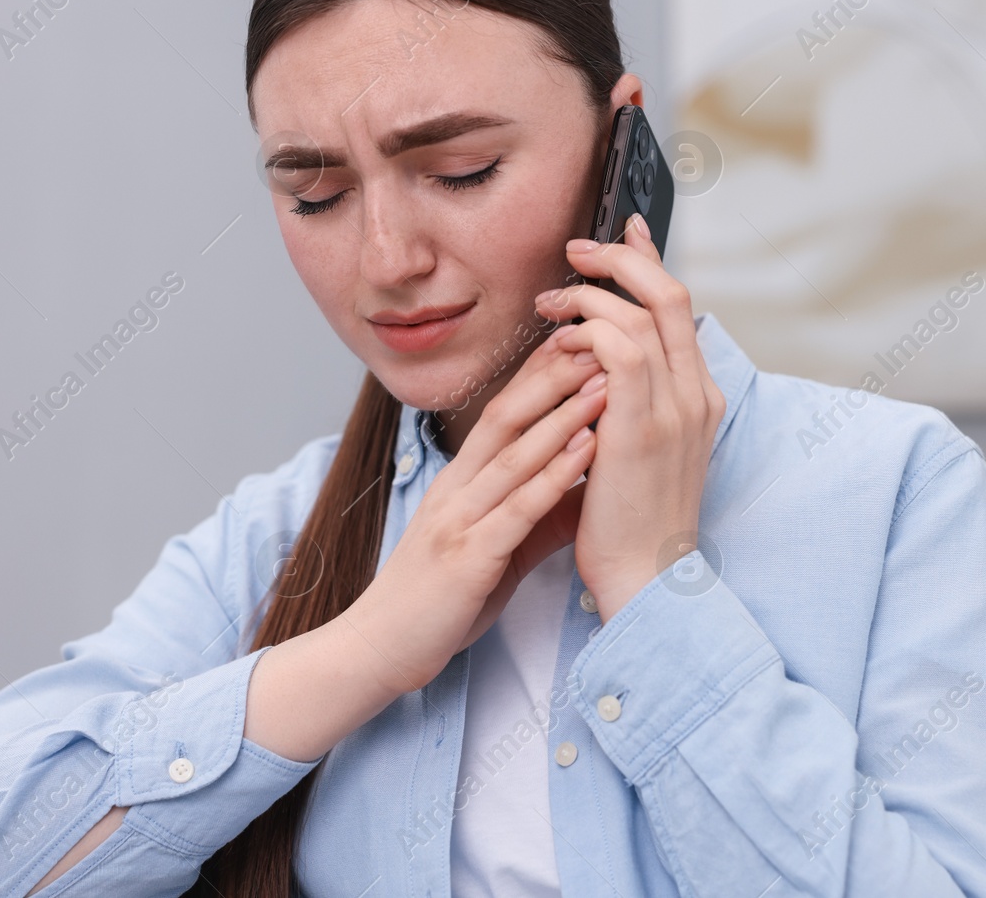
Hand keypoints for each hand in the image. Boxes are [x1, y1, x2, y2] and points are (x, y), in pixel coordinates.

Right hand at [345, 335, 604, 697]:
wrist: (380, 649)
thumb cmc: (437, 600)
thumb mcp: (492, 548)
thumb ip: (535, 517)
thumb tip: (585, 492)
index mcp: (460, 481)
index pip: (501, 411)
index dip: (540, 372)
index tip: (581, 338)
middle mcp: (457, 488)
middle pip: (508, 415)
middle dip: (555, 374)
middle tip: (600, 336)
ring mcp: (460, 519)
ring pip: (515, 453)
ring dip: (563, 414)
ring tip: (605, 380)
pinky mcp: (468, 557)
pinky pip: (518, 508)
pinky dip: (554, 475)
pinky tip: (586, 450)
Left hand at [532, 213, 725, 621]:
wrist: (644, 581)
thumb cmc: (629, 522)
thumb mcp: (639, 450)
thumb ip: (629, 401)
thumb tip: (598, 360)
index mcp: (698, 397)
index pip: (679, 309)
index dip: (651, 262)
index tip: (623, 231)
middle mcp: (696, 395)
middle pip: (670, 293)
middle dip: (621, 258)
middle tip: (576, 250)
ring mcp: (675, 410)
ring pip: (641, 312)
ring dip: (590, 293)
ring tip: (550, 298)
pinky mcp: (641, 428)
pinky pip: (618, 350)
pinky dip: (587, 331)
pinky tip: (557, 338)